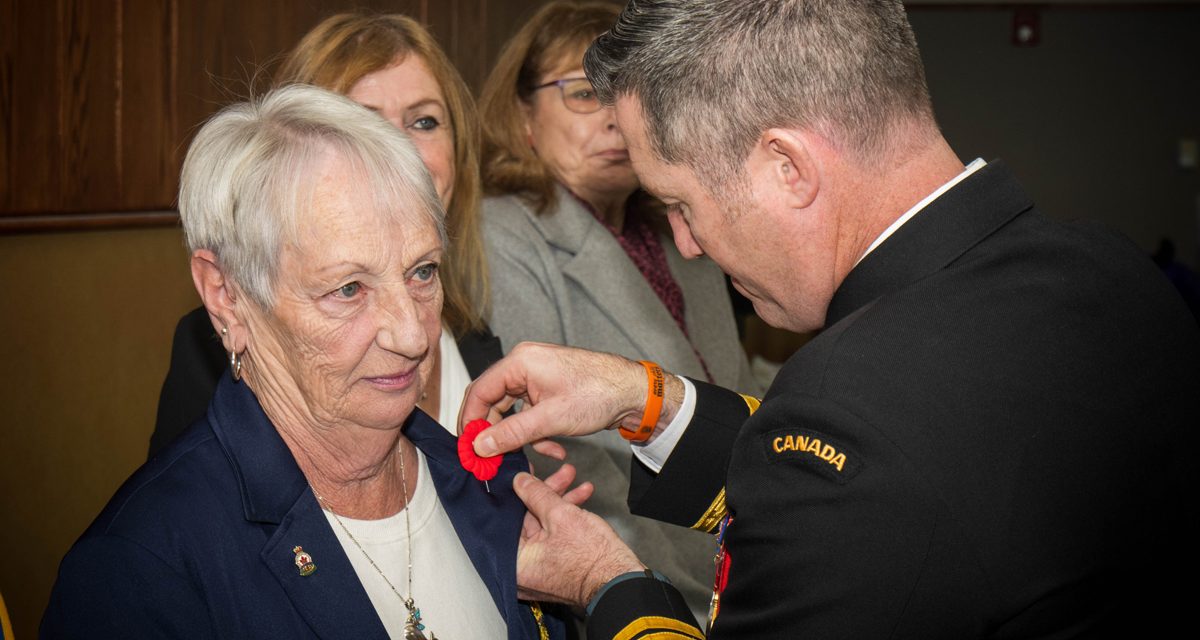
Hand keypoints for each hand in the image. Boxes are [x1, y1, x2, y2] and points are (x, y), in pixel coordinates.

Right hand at [458, 342, 683, 456]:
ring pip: (513, 411)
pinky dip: (537, 433)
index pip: (480, 391)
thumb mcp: (550, 418)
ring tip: (527, 459)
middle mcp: (525, 364)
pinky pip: (531, 413)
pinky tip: (554, 450)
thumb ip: (512, 432)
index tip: (468, 448)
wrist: (634, 392)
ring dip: (519, 437)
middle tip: (491, 460)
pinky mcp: (549, 389)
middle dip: (495, 433)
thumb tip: (481, 445)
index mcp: (520, 361)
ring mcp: (537, 376)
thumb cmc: (599, 393)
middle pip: (494, 402)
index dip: (470, 421)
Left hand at [511, 471, 643, 605]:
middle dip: (547, 494)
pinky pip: (554, 539)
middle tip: (560, 476)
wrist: (621, 581)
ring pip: (544, 527)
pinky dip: (566, 521)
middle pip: (527, 521)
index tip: (527, 475)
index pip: (508, 519)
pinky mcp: (557, 569)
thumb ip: (537, 494)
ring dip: (562, 503)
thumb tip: (521, 481)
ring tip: (579, 485)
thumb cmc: (592, 559)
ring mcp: (540, 571)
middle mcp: (522, 571)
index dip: (520, 491)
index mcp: (514, 563)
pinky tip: (581, 501)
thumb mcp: (561, 515)